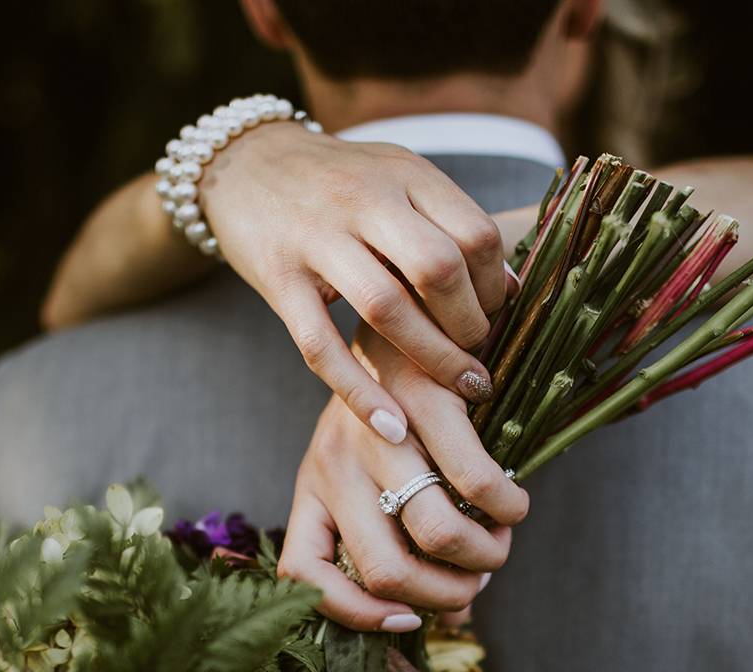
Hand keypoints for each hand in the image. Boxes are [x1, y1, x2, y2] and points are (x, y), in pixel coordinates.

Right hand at [200, 121, 514, 444]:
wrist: (244, 164)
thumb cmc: (337, 181)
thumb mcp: (397, 177)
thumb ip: (446, 220)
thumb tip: (509, 286)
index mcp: (403, 174)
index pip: (474, 233)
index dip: (498, 284)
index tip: (499, 314)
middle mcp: (362, 200)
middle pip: (438, 267)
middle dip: (470, 324)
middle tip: (480, 355)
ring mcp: (315, 239)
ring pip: (386, 307)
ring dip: (433, 357)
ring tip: (461, 387)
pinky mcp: (278, 279)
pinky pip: (321, 346)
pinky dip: (360, 392)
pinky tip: (393, 427)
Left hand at [278, 373, 528, 630]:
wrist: (401, 307)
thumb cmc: (392, 405)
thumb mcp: (367, 465)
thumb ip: (393, 528)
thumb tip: (452, 615)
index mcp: (312, 486)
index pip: (303, 573)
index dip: (354, 613)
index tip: (404, 619)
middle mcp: (333, 465)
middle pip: (385, 571)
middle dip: (444, 595)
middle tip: (474, 583)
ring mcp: (377, 434)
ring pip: (434, 533)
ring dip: (482, 557)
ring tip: (498, 542)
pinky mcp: (424, 402)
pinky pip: (474, 483)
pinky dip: (505, 509)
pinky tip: (513, 506)